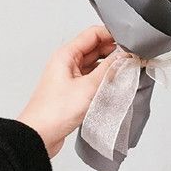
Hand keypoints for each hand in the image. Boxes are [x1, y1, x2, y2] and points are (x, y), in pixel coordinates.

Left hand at [17, 25, 129, 157]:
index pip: (92, 34)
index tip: (128, 41)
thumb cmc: (54, 111)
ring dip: (109, 65)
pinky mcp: (73, 90)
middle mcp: (67, 62)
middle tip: (130, 57)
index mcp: (66, 55)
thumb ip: (108, 70)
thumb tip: (123, 58)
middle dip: (113, 50)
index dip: (111, 34)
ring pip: (94, 63)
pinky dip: (103, 77)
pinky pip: (92, 77)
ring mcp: (70, 76)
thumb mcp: (88, 87)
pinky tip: (115, 82)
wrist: (39, 136)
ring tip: (125, 69)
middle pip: (94, 47)